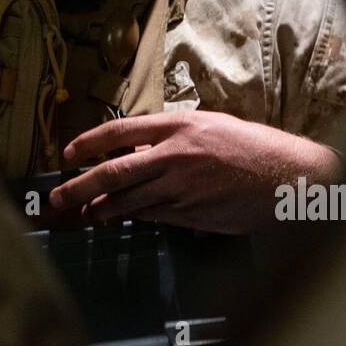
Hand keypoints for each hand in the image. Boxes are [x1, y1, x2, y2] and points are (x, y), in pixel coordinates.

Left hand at [48, 110, 341, 234]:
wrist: (287, 178)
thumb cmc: (251, 147)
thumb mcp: (209, 126)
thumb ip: (171, 135)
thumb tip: (136, 147)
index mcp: (179, 125)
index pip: (120, 131)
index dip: (89, 143)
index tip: (68, 153)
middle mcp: (175, 155)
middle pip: (114, 171)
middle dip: (80, 185)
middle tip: (58, 196)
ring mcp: (181, 187)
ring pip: (128, 201)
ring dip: (101, 209)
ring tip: (84, 214)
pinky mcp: (190, 214)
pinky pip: (152, 216)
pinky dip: (132, 218)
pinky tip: (118, 220)